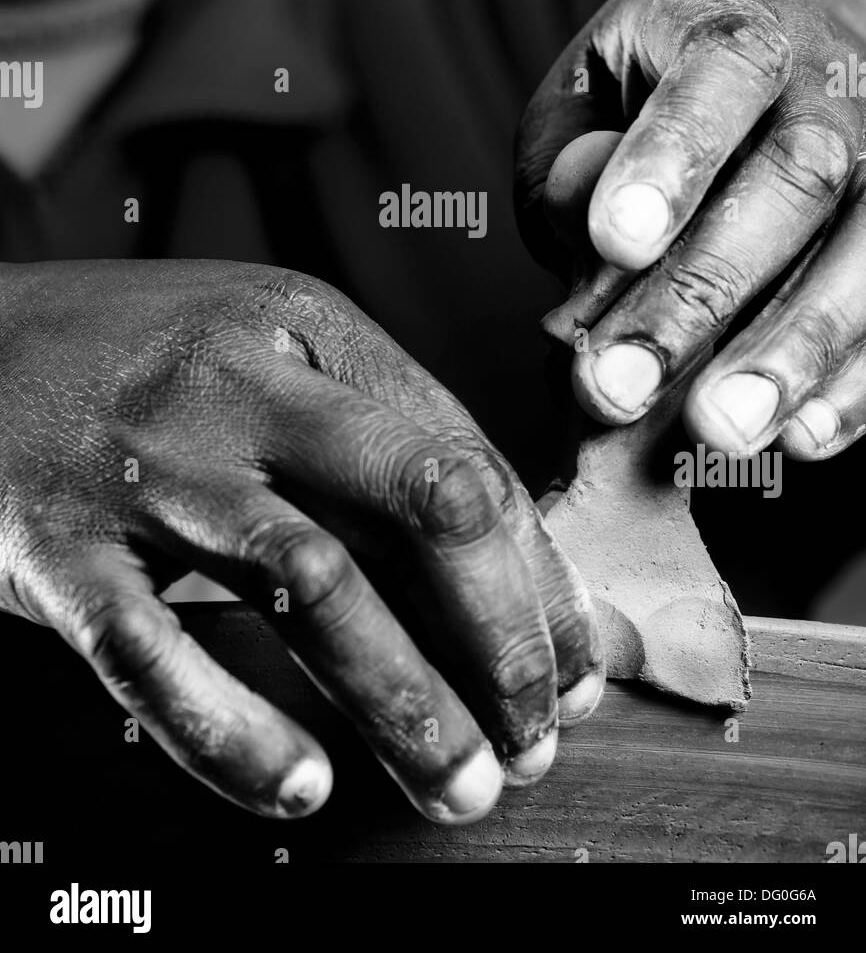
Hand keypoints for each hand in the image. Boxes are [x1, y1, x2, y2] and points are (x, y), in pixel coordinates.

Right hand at [0, 260, 601, 823]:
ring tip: (462, 785)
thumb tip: (502, 565)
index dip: (539, 576)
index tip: (573, 665)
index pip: (463, 456)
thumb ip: (366, 435)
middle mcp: (237, 384)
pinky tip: (300, 787)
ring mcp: (146, 466)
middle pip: (421, 503)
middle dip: (504, 636)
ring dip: (406, 703)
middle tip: (540, 736)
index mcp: (305, 328)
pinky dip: (234, 733)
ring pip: (311, 585)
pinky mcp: (58, 551)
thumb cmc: (133, 361)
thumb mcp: (259, 350)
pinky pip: (155, 656)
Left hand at [515, 0, 865, 462]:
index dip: (672, 155)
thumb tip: (593, 246)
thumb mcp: (582, 101)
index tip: (616, 241)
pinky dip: (859, 383)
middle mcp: (830, 80)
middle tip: (623, 383)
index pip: (716, 72)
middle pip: (798, 178)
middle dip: (708, 289)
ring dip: (797, 349)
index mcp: (727, 22)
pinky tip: (803, 438)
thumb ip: (569, 164)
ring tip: (721, 432)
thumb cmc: (647, 98)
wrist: (779, 73)